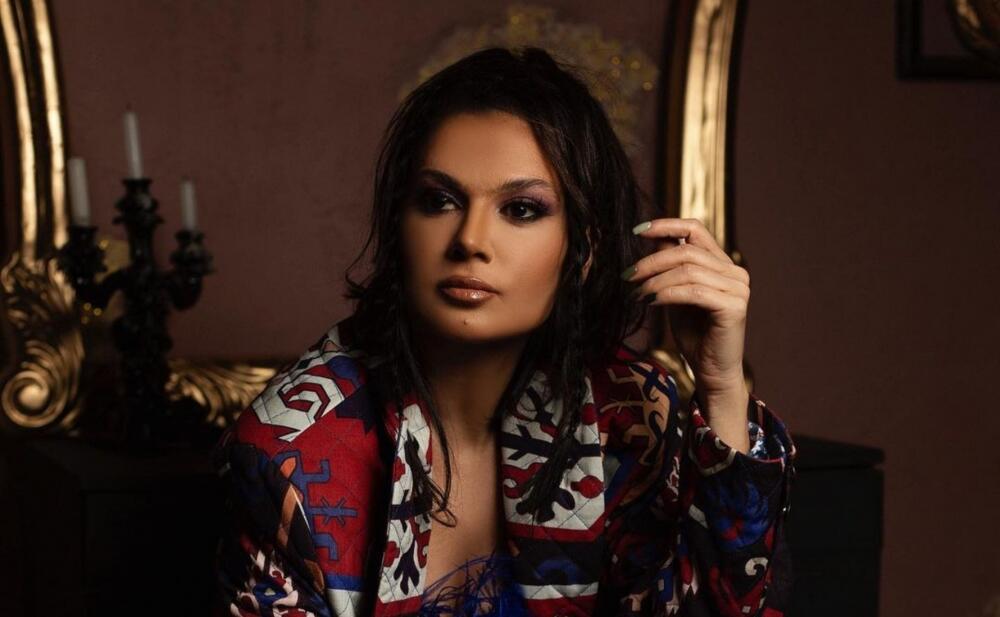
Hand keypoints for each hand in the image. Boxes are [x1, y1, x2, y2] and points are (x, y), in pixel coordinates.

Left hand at [623, 218, 749, 396]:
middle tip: (627, 276)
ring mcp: (737, 288)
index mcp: (722, 263)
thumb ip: (670, 266)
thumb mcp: (676, 293)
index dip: (666, 225)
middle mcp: (734, 272)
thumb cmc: (694, 333)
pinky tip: (650, 303)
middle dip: (651, 262)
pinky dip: (666, 294)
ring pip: (688, 271)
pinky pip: (694, 292)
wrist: (711, 370)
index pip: (695, 228)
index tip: (637, 230)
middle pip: (686, 251)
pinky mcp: (734, 307)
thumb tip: (651, 239)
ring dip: (655, 281)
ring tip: (636, 294)